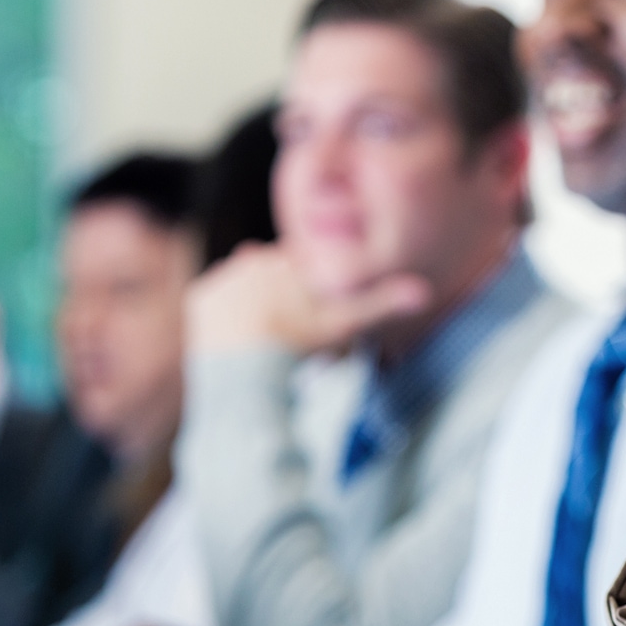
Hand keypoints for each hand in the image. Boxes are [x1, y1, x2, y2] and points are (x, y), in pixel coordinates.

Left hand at [188, 244, 430, 354]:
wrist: (246, 366)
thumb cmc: (301, 343)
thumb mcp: (347, 323)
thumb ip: (383, 305)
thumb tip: (425, 292)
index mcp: (288, 261)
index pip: (303, 272)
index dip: (311, 297)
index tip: (312, 322)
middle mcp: (253, 259)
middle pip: (272, 279)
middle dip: (281, 300)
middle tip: (290, 336)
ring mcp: (224, 277)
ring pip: (244, 289)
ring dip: (253, 307)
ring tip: (266, 340)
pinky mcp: (200, 297)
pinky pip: (214, 302)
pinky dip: (224, 317)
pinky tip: (239, 338)